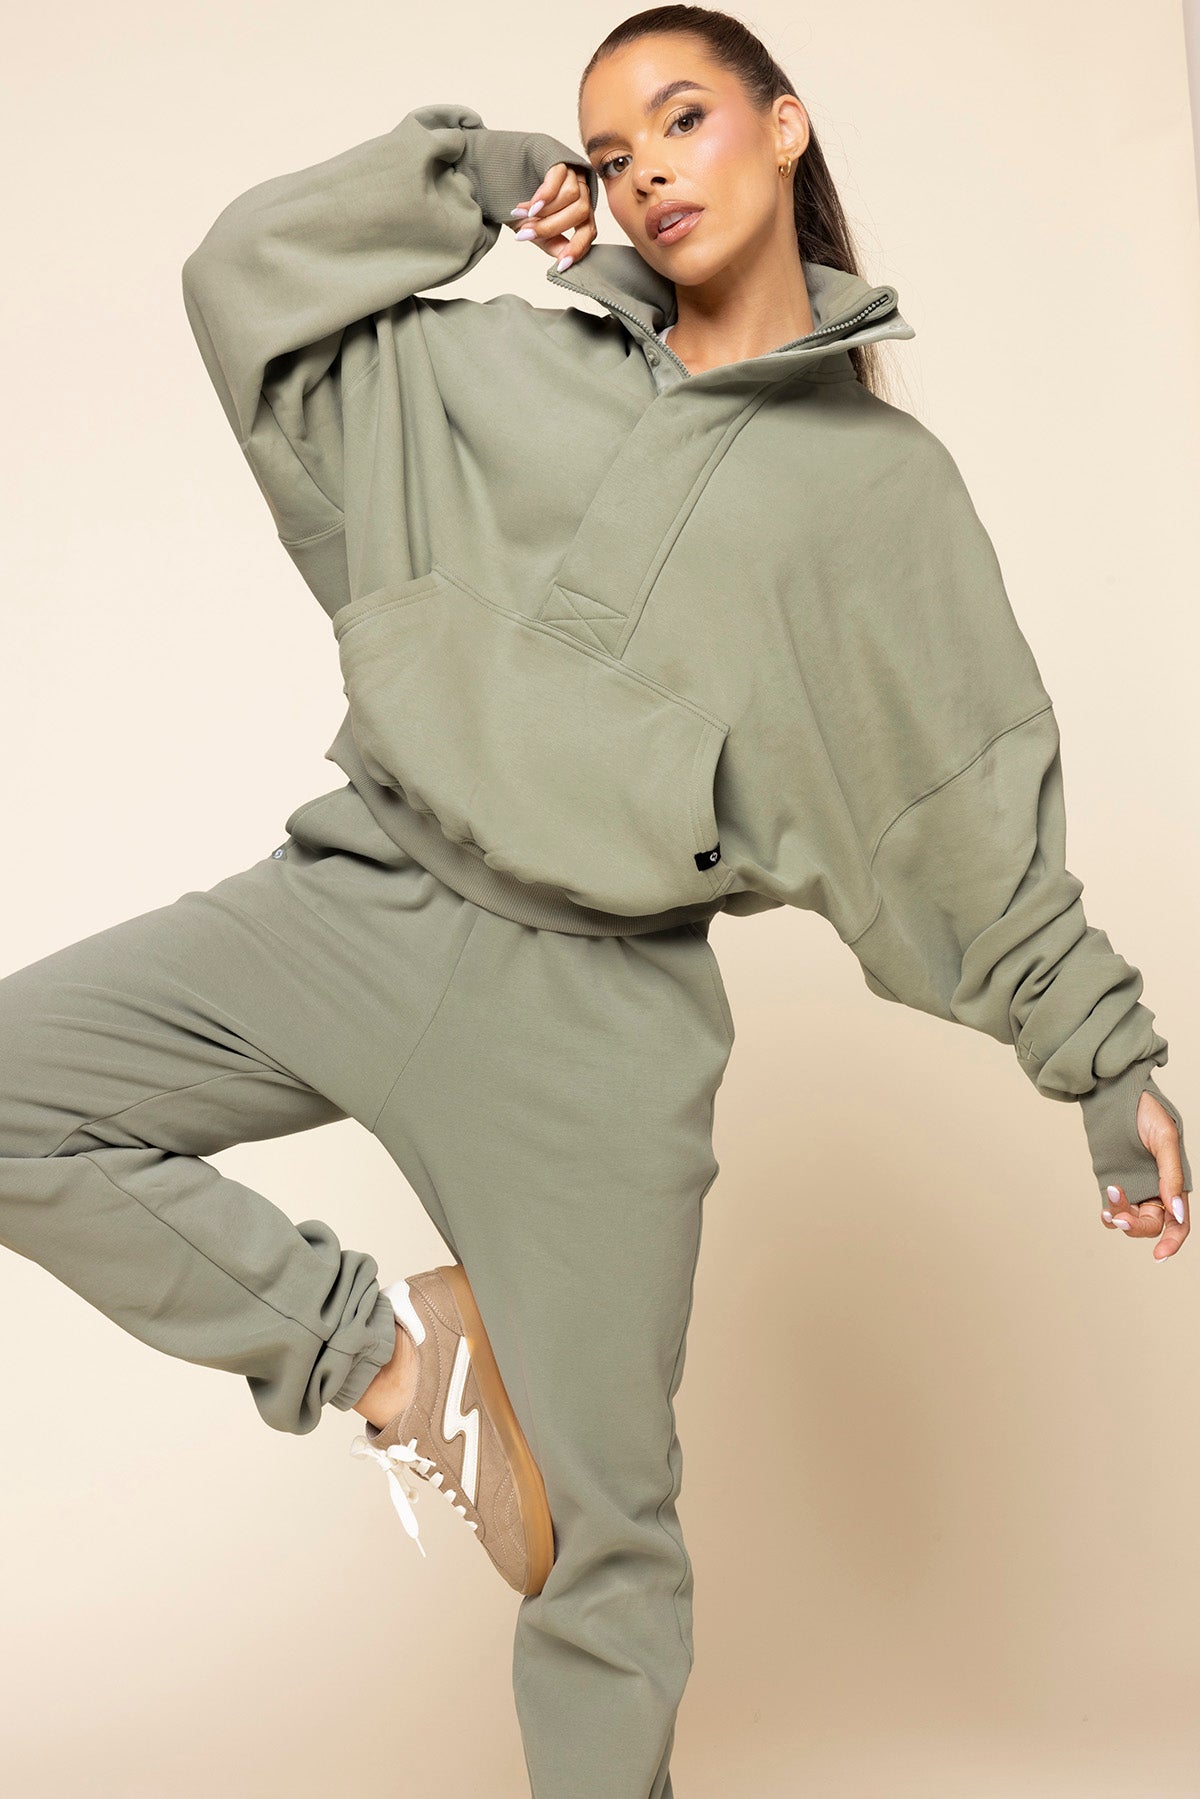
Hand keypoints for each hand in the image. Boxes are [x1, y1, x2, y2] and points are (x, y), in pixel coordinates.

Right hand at [505, 162, 596, 269]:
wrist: (502, 170)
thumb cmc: (522, 199)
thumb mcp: (535, 226)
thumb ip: (551, 241)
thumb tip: (562, 260)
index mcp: (581, 208)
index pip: (588, 230)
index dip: (577, 248)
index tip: (561, 265)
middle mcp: (582, 189)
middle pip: (581, 212)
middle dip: (553, 227)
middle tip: (527, 233)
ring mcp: (572, 171)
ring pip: (572, 195)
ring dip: (545, 211)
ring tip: (521, 215)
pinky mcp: (558, 157)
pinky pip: (559, 176)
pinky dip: (545, 195)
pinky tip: (530, 205)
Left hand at [1101, 1088, 1189, 1258]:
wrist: (1116, 1092)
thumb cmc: (1147, 1110)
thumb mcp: (1165, 1139)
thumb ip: (1172, 1176)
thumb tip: (1176, 1211)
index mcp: (1175, 1182)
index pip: (1178, 1222)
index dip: (1172, 1242)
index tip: (1159, 1256)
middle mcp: (1156, 1190)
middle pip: (1152, 1225)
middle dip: (1137, 1227)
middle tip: (1120, 1217)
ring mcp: (1134, 1187)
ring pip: (1131, 1219)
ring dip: (1121, 1218)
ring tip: (1111, 1201)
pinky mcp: (1113, 1180)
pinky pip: (1113, 1208)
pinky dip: (1109, 1213)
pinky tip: (1105, 1208)